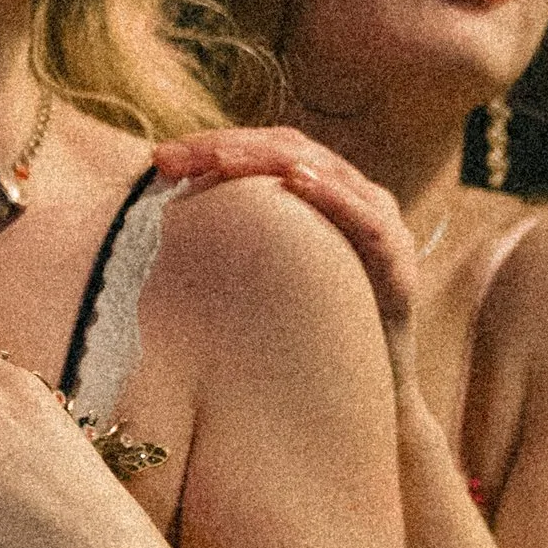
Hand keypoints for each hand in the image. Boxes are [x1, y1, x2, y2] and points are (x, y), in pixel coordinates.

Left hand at [155, 128, 426, 387]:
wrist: (364, 402)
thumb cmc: (301, 341)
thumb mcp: (256, 283)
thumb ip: (226, 248)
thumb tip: (147, 228)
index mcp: (323, 196)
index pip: (266, 150)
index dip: (213, 145)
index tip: (159, 159)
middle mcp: (357, 199)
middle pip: (289, 150)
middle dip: (227, 147)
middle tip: (172, 156)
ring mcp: (384, 227)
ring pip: (326, 171)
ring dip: (269, 160)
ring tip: (219, 158)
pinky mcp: (400, 264)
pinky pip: (367, 222)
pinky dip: (334, 196)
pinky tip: (298, 180)